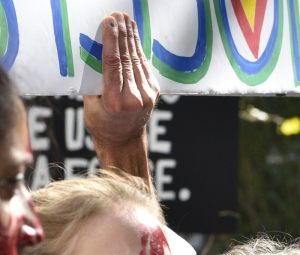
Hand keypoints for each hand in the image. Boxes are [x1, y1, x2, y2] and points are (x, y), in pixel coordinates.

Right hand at [84, 12, 158, 188]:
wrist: (124, 141)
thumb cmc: (102, 123)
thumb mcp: (90, 103)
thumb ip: (95, 79)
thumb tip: (95, 50)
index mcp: (115, 102)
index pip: (113, 64)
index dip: (111, 40)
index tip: (109, 21)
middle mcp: (134, 98)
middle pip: (127, 59)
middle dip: (123, 34)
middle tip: (118, 14)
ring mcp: (147, 96)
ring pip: (137, 60)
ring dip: (131, 38)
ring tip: (126, 19)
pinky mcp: (153, 92)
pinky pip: (143, 66)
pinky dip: (137, 50)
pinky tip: (133, 36)